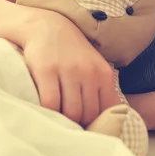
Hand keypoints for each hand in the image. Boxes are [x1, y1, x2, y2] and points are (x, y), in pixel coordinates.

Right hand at [21, 11, 120, 125]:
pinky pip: (50, 103)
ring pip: (71, 111)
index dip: (98, 124)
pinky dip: (48, 112)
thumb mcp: (93, 68)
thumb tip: (109, 122)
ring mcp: (68, 71)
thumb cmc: (71, 53)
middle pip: (88, 114)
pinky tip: (45, 110)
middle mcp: (88, 73)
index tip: (87, 128)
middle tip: (69, 125)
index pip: (107, 110)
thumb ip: (101, 91)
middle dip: (79, 123)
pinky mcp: (46, 71)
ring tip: (57, 118)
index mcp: (103, 74)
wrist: (46, 27)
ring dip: (63, 119)